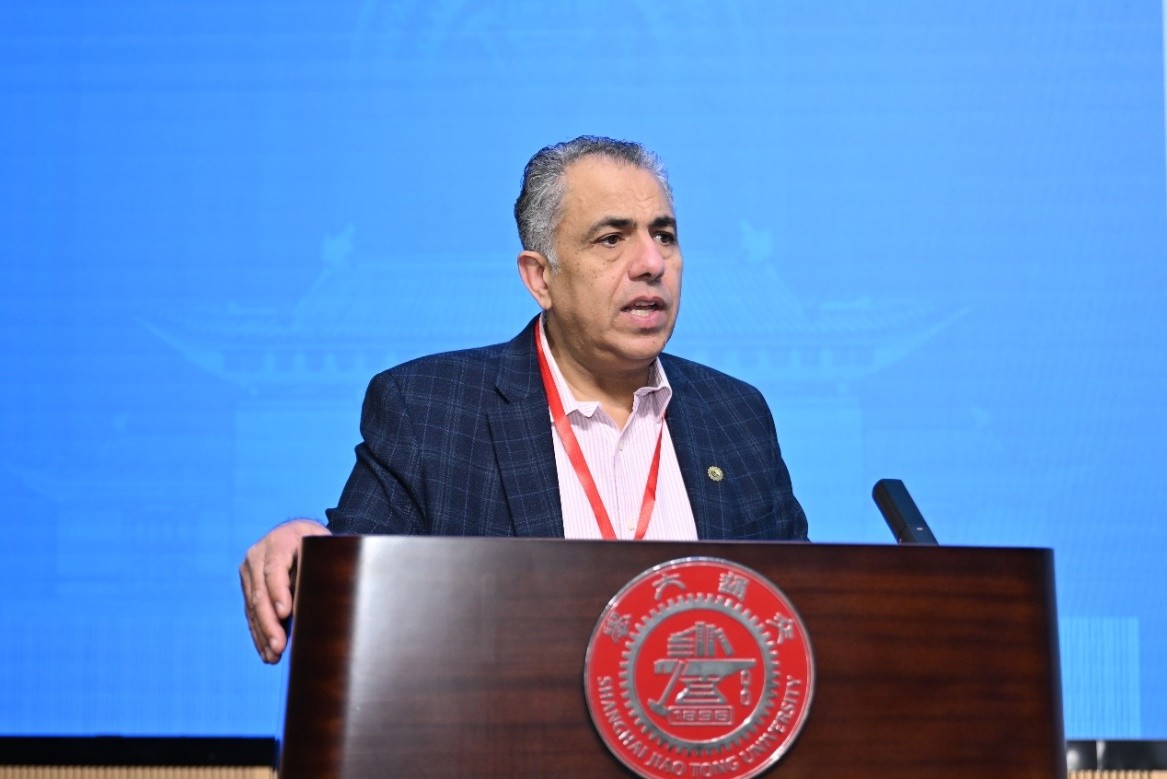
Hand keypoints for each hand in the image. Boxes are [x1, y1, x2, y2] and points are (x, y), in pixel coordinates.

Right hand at [239, 519, 331, 662]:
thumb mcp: (322, 546)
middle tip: (279, 646)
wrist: (296, 533)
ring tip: (273, 656)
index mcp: (278, 542)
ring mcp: (249, 572)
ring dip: (263, 634)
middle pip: (260, 593)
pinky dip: (259, 633)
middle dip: (269, 623)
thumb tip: (320, 600)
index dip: (278, 592)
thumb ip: (319, 566)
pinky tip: (266, 652)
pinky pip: (251, 613)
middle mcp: (257, 556)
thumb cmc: (316, 542)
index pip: (274, 569)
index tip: (285, 613)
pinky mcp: (247, 587)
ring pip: (253, 607)